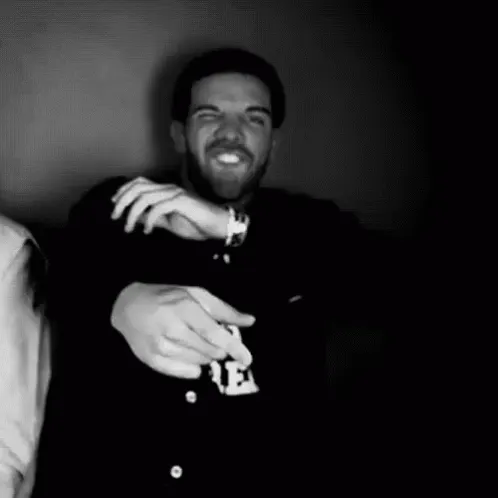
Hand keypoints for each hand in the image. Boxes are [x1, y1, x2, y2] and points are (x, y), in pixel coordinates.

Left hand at [110, 177, 229, 240]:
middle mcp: (168, 188)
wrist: (218, 226)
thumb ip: (153, 218)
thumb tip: (136, 218)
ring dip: (133, 213)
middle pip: (137, 187)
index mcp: (165, 191)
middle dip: (122, 201)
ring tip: (130, 228)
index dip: (123, 191)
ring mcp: (175, 194)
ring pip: (145, 197)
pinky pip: (159, 207)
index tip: (114, 205)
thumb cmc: (196, 224)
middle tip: (115, 217)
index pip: (139, 183)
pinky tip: (148, 230)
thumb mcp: (169, 222)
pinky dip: (150, 219)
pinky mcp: (182, 202)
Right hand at [110, 283, 255, 378]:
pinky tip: (188, 354)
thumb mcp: (196, 294)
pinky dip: (192, 367)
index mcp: (185, 308)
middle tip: (211, 337)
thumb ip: (224, 310)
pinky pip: (183, 373)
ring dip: (205, 355)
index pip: (215, 334)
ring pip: (199, 363)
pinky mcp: (152, 360)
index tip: (247, 358)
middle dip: (218, 348)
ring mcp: (161, 346)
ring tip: (194, 340)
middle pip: (210, 351)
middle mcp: (172, 329)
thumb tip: (249, 321)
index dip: (234, 347)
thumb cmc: (166, 297)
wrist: (127, 306)